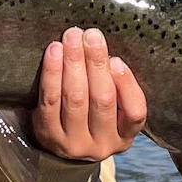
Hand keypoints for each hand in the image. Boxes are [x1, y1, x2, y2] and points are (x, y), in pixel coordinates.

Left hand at [33, 27, 146, 162]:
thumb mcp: (112, 109)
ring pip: (75, 99)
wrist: (58, 141)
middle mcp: (101, 145)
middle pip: (101, 100)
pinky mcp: (47, 136)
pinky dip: (52, 73)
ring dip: (73, 63)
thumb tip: (104, 49)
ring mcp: (73, 143)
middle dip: (96, 63)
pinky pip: (50, 100)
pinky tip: (54, 52)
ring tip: (72, 38)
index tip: (116, 59)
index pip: (134, 113)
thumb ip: (115, 85)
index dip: (126, 85)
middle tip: (91, 35)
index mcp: (124, 137)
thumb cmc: (90, 116)